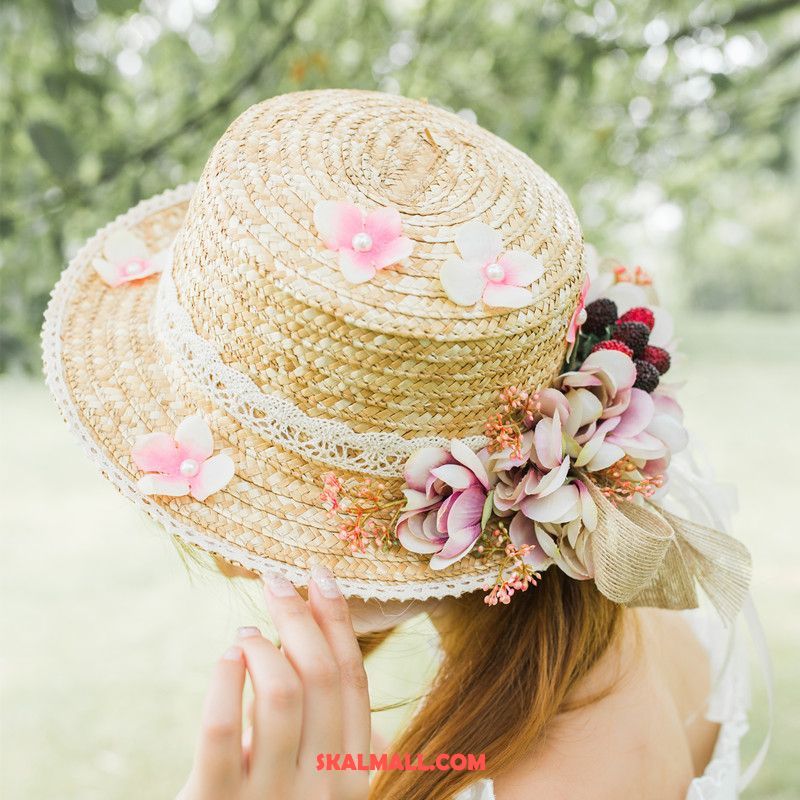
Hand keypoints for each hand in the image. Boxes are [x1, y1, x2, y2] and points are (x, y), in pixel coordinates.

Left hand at [177, 566, 369, 799]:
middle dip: (301, 617)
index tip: (321, 578)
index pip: (354, 680)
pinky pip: (223, 731)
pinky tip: (227, 658)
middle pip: (322, 677)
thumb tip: (335, 644)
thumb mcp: (318, 783)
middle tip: (278, 581)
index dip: (339, 621)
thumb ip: (334, 735)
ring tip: (246, 632)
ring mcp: (272, 799)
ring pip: (282, 695)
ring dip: (264, 647)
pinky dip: (226, 680)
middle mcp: (323, 786)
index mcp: (352, 773)